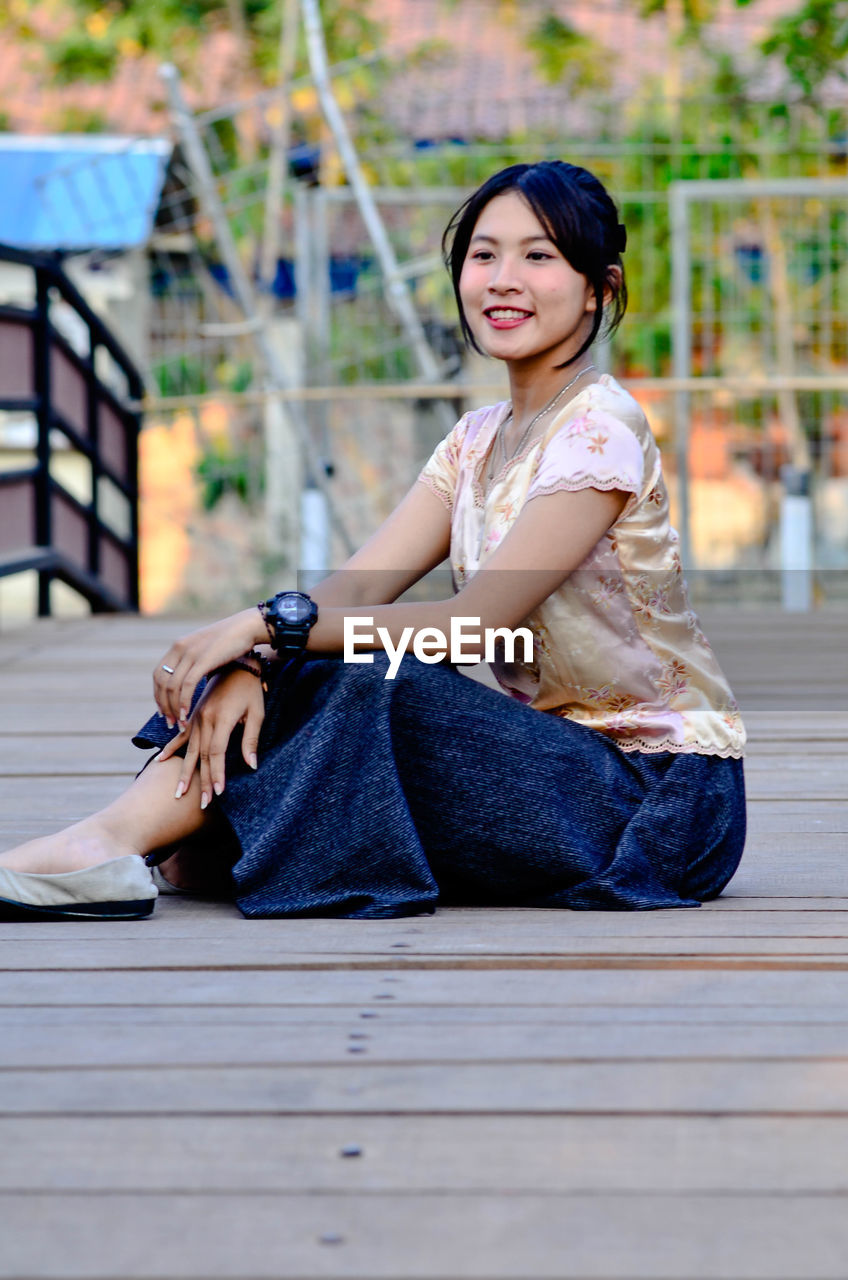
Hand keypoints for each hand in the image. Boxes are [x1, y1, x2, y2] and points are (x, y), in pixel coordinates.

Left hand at [154, 609, 263, 727]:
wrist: (247, 627)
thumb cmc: (230, 642)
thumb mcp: (205, 649)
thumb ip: (194, 661)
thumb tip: (189, 679)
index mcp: (178, 646)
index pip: (158, 675)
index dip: (158, 696)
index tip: (165, 712)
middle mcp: (180, 648)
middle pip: (162, 683)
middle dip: (164, 706)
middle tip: (171, 724)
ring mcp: (191, 653)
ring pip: (173, 686)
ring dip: (174, 708)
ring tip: (180, 725)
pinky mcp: (203, 659)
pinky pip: (187, 685)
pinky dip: (184, 703)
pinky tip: (187, 715)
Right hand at [156, 667, 264, 809]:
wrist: (236, 665)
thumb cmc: (250, 691)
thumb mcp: (256, 713)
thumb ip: (251, 739)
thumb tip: (251, 766)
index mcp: (222, 719)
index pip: (217, 753)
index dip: (216, 774)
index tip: (218, 793)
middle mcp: (205, 719)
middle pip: (201, 756)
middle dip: (201, 782)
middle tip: (202, 804)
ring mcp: (196, 717)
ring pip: (189, 750)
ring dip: (185, 772)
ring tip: (179, 792)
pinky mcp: (193, 715)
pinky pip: (180, 736)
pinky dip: (171, 749)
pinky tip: (159, 761)